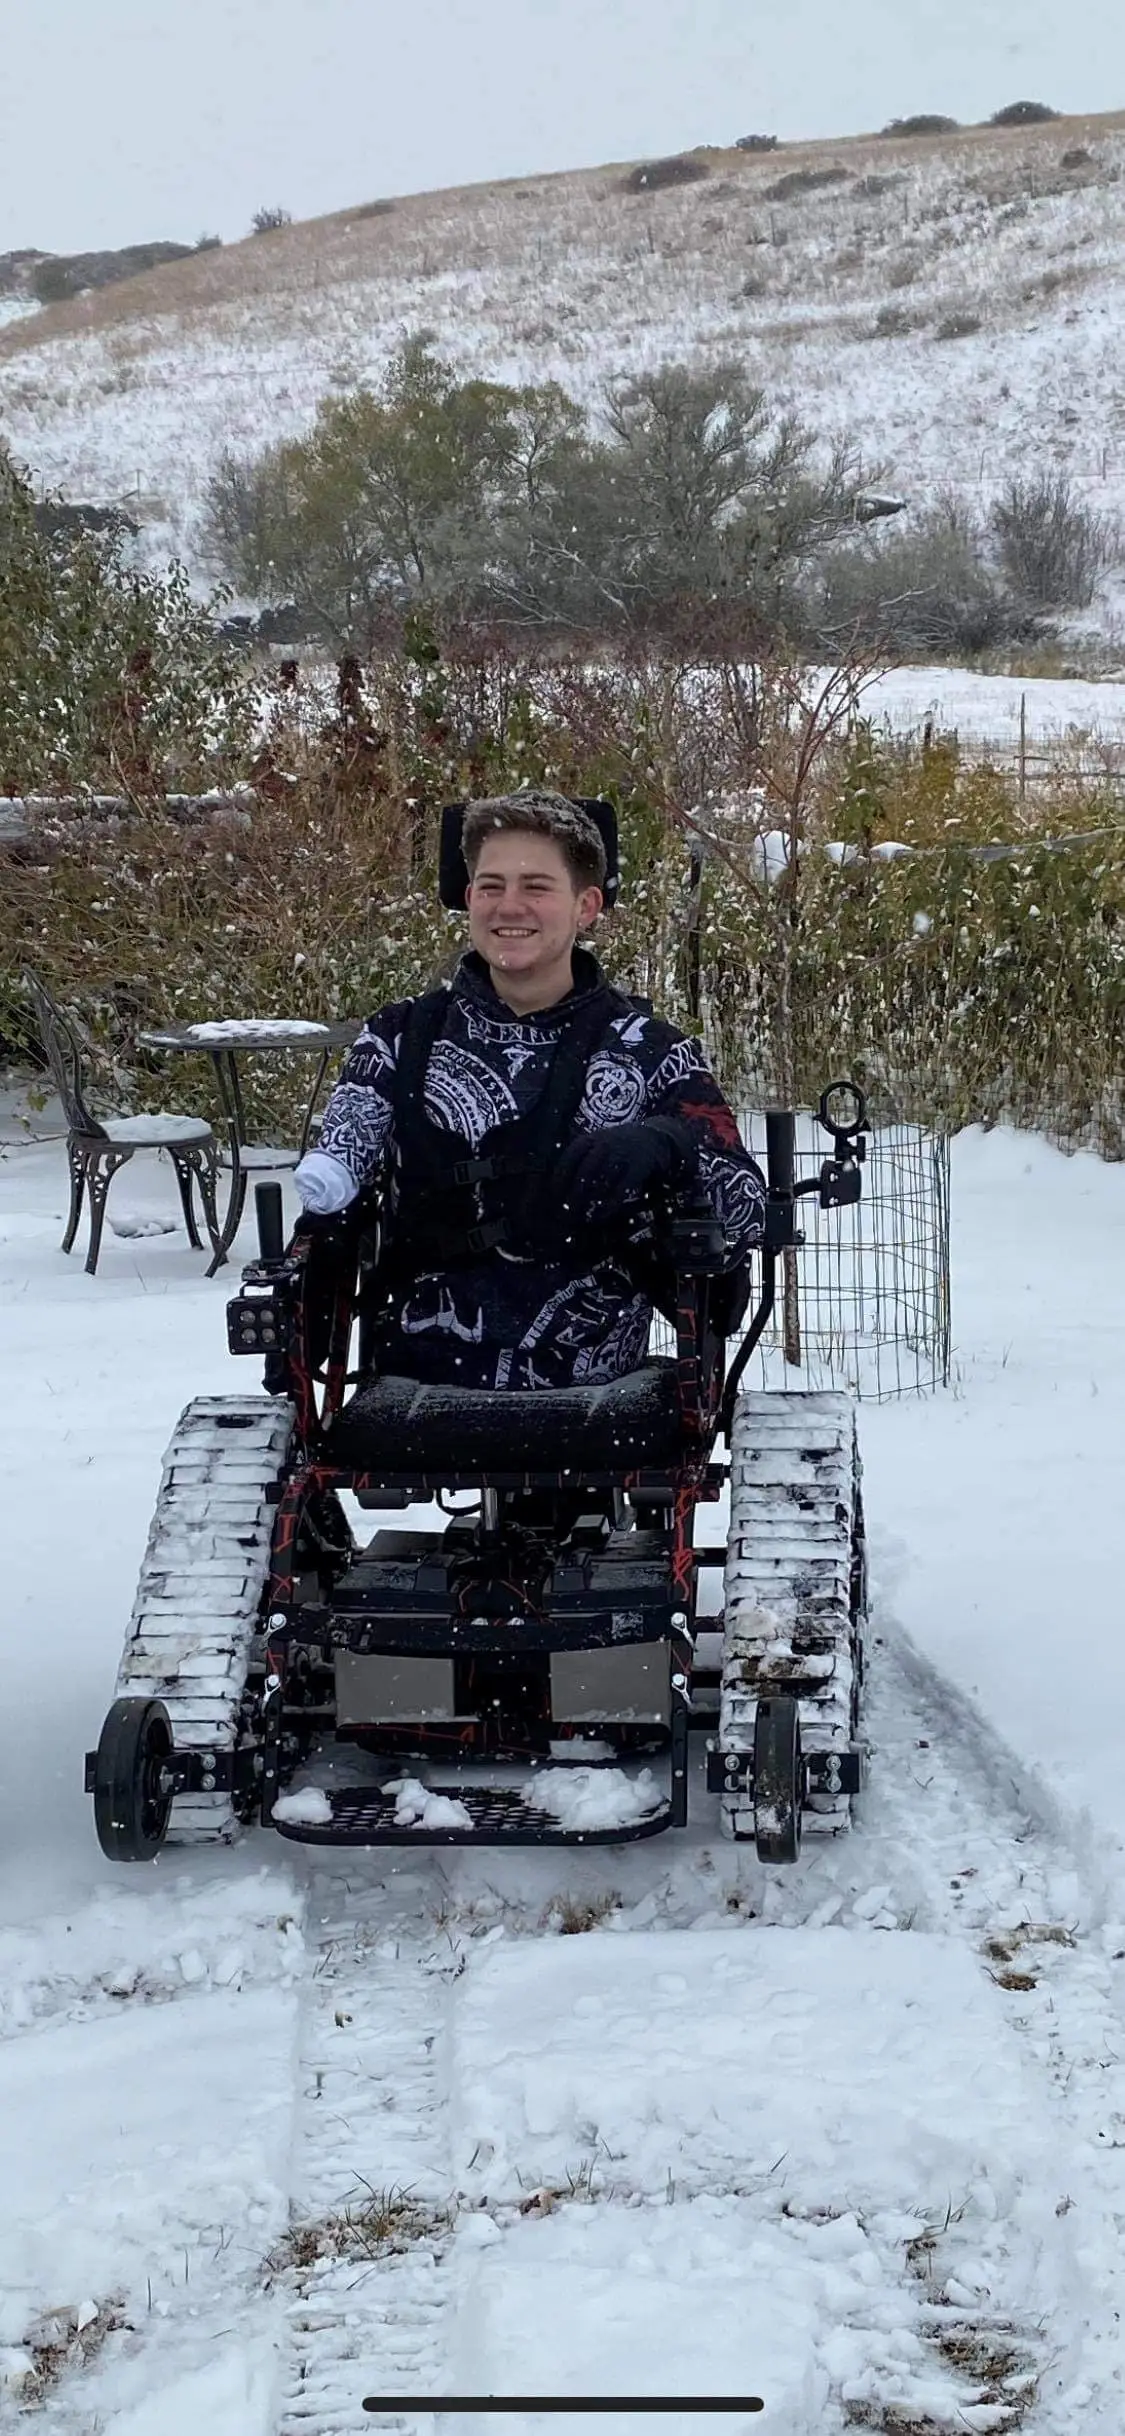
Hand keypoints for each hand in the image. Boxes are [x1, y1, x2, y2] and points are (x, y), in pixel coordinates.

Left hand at [556, 1119, 692, 1225]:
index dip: (558, 1180)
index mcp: (587, 1140)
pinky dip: (607, 1206)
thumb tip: (555, 1185)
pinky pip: (618, 1192)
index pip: (567, 1161)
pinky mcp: (635, 1170)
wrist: (650, 1137)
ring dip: (588, 1202)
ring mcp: (620, 1158)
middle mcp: (602, 1147)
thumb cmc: (615, 1143)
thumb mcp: (594, 1142)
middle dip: (572, 1195)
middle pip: (583, 1174)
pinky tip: (599, 1215)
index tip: (551, 1197)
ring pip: (600, 1184)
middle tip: (564, 1212)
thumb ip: (578, 1158)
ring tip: (579, 1217)